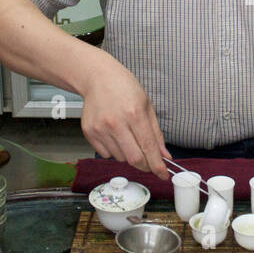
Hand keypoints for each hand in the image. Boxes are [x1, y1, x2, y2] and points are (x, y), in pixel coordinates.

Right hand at [78, 58, 170, 178]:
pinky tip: (114, 134)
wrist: (98, 77)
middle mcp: (116, 123)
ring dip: (128, 155)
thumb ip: (156, 134)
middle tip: (149, 162)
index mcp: (134, 114)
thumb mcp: (147, 106)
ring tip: (127, 136)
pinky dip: (114, 150)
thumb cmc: (124, 87)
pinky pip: (106, 154)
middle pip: (134, 159)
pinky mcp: (90, 132)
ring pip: (120, 158)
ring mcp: (100, 128)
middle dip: (145, 165)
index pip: (149, 148)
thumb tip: (164, 156)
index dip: (158, 165)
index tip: (164, 175)